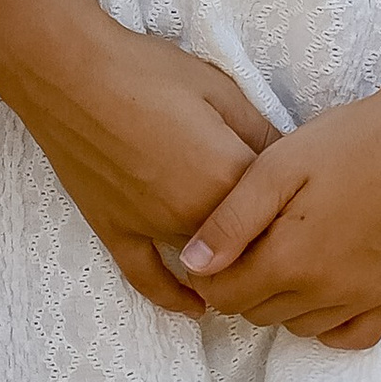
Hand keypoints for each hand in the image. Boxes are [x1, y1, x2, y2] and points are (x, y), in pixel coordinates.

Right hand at [9, 20, 278, 321]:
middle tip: (290, 238)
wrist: (69, 72)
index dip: (297, 204)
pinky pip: (148, 279)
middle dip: (269, 242)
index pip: (280, 209)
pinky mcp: (114, 231)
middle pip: (246, 246)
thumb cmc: (147, 72)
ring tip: (257, 269)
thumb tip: (292, 160)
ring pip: (206, 267)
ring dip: (230, 269)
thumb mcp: (220, 90)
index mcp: (227, 179)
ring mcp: (152, 230)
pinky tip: (195, 309)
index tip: (311, 201)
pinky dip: (174, 297)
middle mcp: (194, 217)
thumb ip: (261, 131)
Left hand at [179, 79, 380, 349]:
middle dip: (244, 287)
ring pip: (300, 326)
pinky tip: (325, 288)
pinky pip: (352, 337)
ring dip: (283, 302)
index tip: (215, 250)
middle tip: (252, 245)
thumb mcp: (278, 165)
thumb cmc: (350, 141)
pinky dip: (330, 323)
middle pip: (260, 314)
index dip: (209, 276)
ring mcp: (365, 299)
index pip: (226, 297)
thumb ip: (231, 220)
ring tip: (289, 257)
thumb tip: (191, 266)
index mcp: (291, 259)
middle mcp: (327, 292)